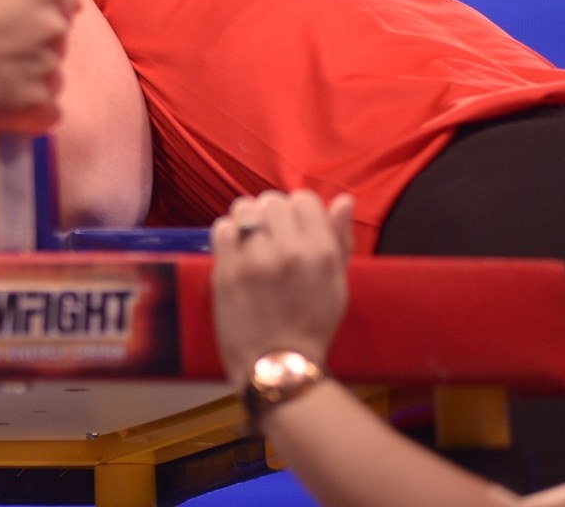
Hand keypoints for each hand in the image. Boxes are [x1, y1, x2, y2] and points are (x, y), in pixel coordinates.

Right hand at [0, 0, 77, 131]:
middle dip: (37, 48)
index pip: (70, 7)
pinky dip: (32, 111)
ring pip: (54, 78)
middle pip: (61, 44)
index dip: (42, 16)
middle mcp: (53, 26)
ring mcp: (46, 65)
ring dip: (31, 80)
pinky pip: (50, 112)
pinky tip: (6, 99)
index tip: (15, 25)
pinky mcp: (36, 101)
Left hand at [209, 190, 354, 387]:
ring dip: (249, 219)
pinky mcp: (225, 271)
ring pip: (244, 209)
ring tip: (254, 240)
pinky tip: (237, 250)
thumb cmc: (311, 325)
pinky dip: (229, 233)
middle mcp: (288, 252)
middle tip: (274, 235)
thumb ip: (340, 239)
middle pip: (272, 201)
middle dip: (273, 213)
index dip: (299, 209)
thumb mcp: (338, 284)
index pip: (303, 199)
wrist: (276, 365)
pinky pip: (222, 228)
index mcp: (320, 254)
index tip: (296, 225)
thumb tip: (342, 200)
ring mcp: (253, 261)